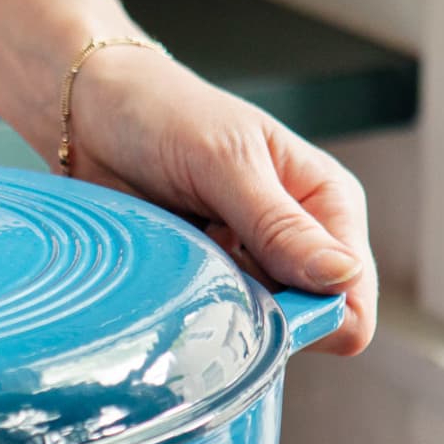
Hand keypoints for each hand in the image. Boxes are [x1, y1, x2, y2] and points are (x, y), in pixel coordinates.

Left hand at [68, 46, 375, 354]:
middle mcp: (293, 241)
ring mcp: (243, 265)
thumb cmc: (165, 116)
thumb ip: (278, 224)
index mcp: (325, 203)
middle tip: (208, 280)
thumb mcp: (226, 163)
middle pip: (303, 325)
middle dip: (260, 320)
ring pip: (252, 330)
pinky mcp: (199, 279)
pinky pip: (204, 322)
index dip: (317, 319)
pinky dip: (185, 311)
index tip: (263, 308)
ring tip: (181, 268)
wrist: (91, 113)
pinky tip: (162, 277)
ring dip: (217, 314)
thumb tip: (342, 275)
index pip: (351, 295)